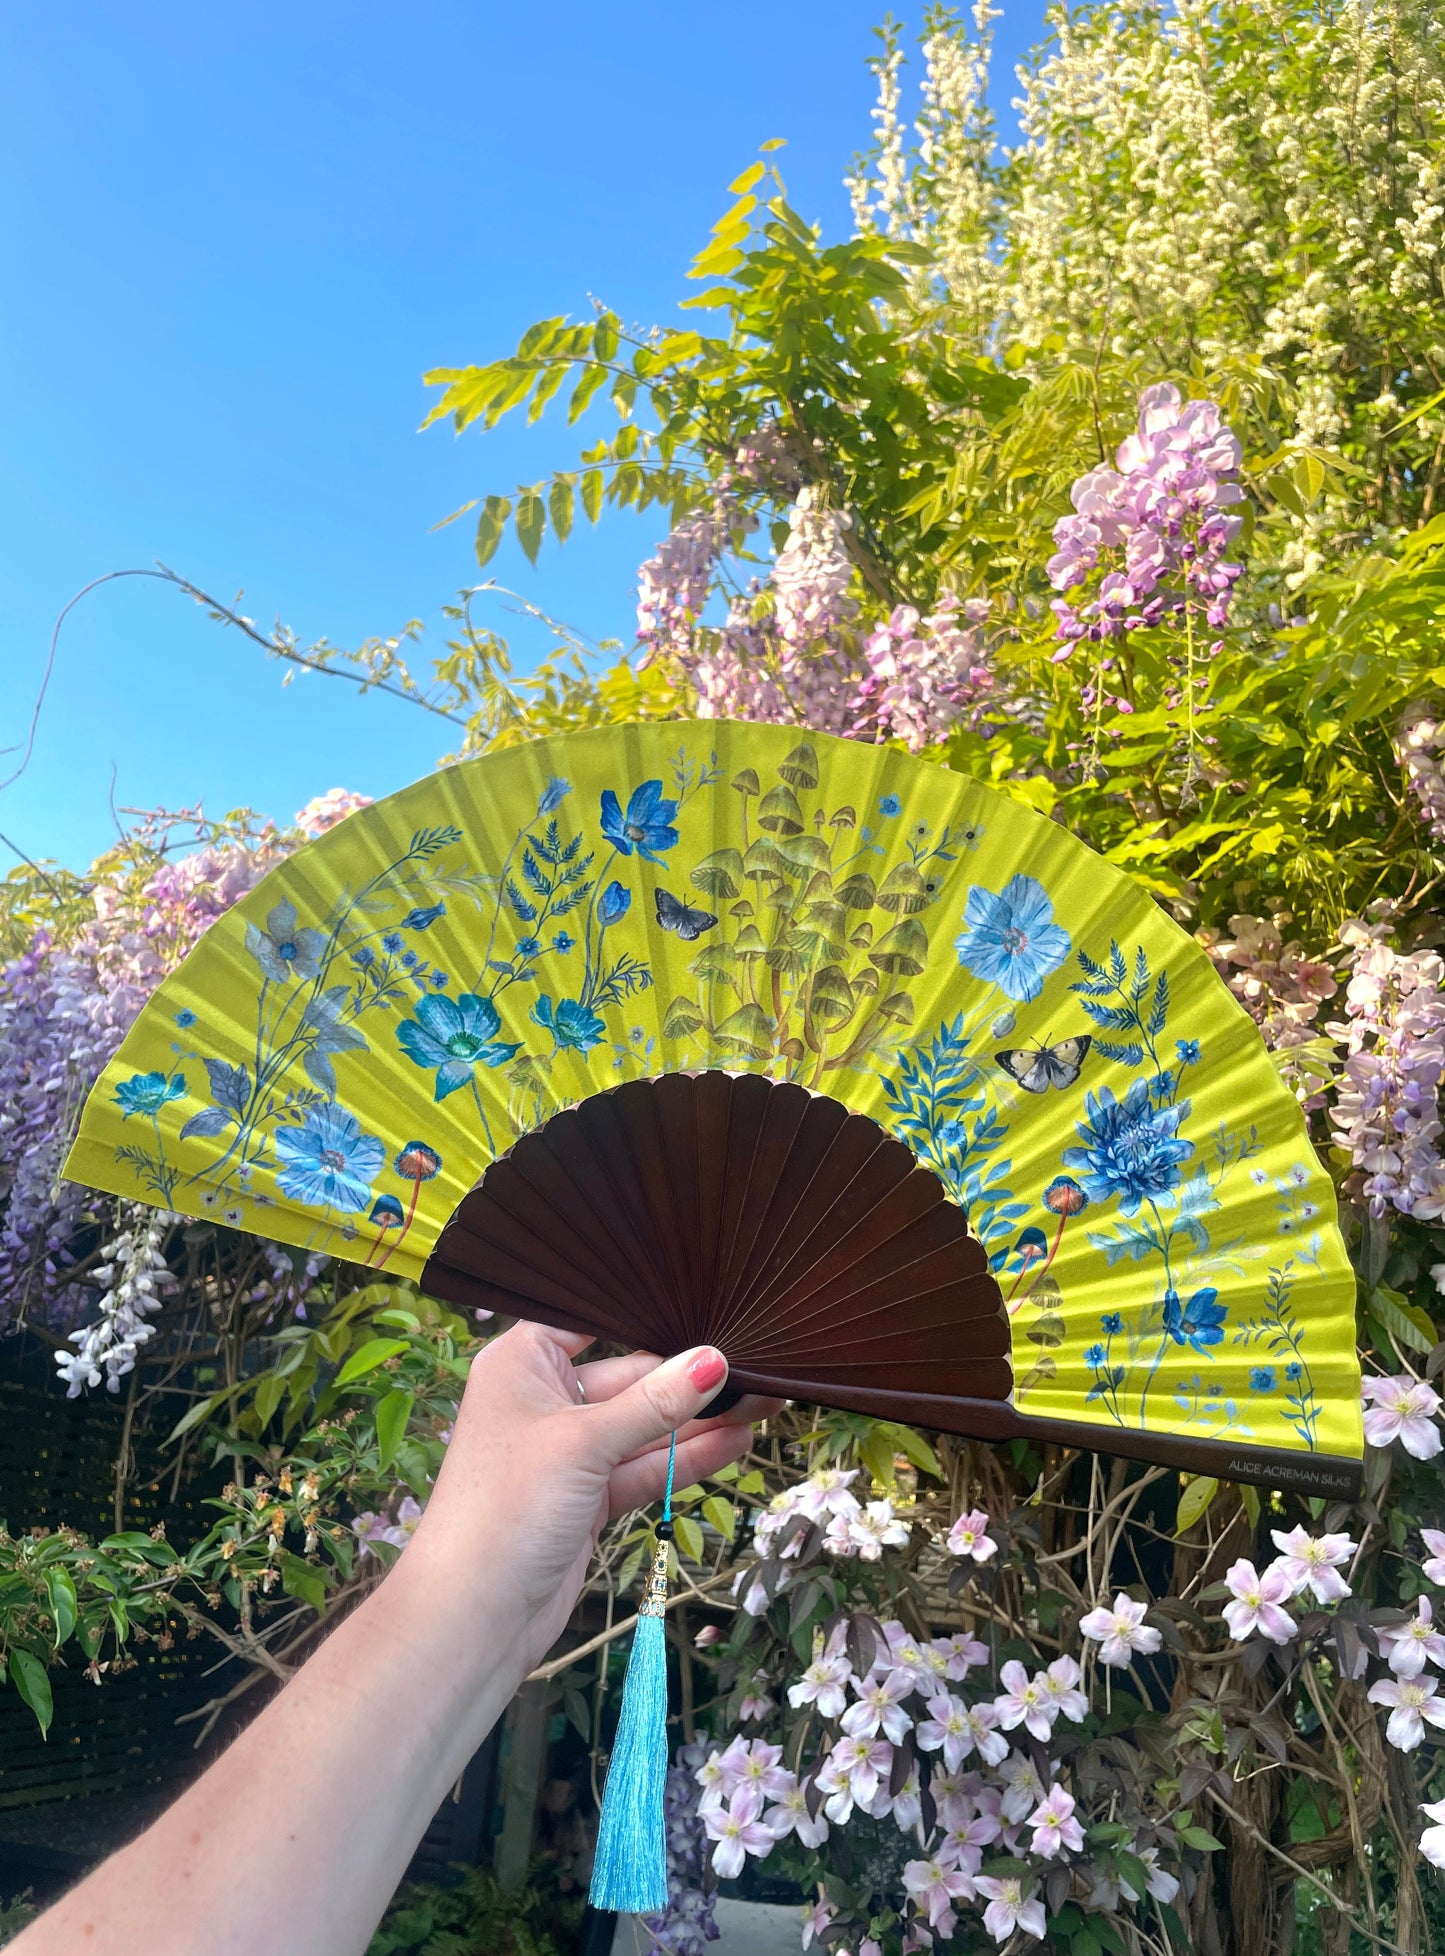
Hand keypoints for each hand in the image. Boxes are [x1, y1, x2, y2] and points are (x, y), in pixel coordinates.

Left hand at [399, 1321, 780, 1673]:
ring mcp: (568, 1451)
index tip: (705, 1297)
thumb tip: (715, 1359)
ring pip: (642, 1425)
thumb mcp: (585, 1443)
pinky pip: (643, 1466)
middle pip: (627, 1374)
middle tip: (757, 1363)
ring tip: (766, 1401)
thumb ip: (654, 1403)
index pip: (589, 1316)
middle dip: (687, 1373)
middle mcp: (544, 1398)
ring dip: (696, 1419)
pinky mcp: (587, 1497)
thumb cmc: (508, 1506)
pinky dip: (685, 1458)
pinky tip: (736, 1441)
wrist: (472, 1617)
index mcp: (522, 1362)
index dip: (644, 1309)